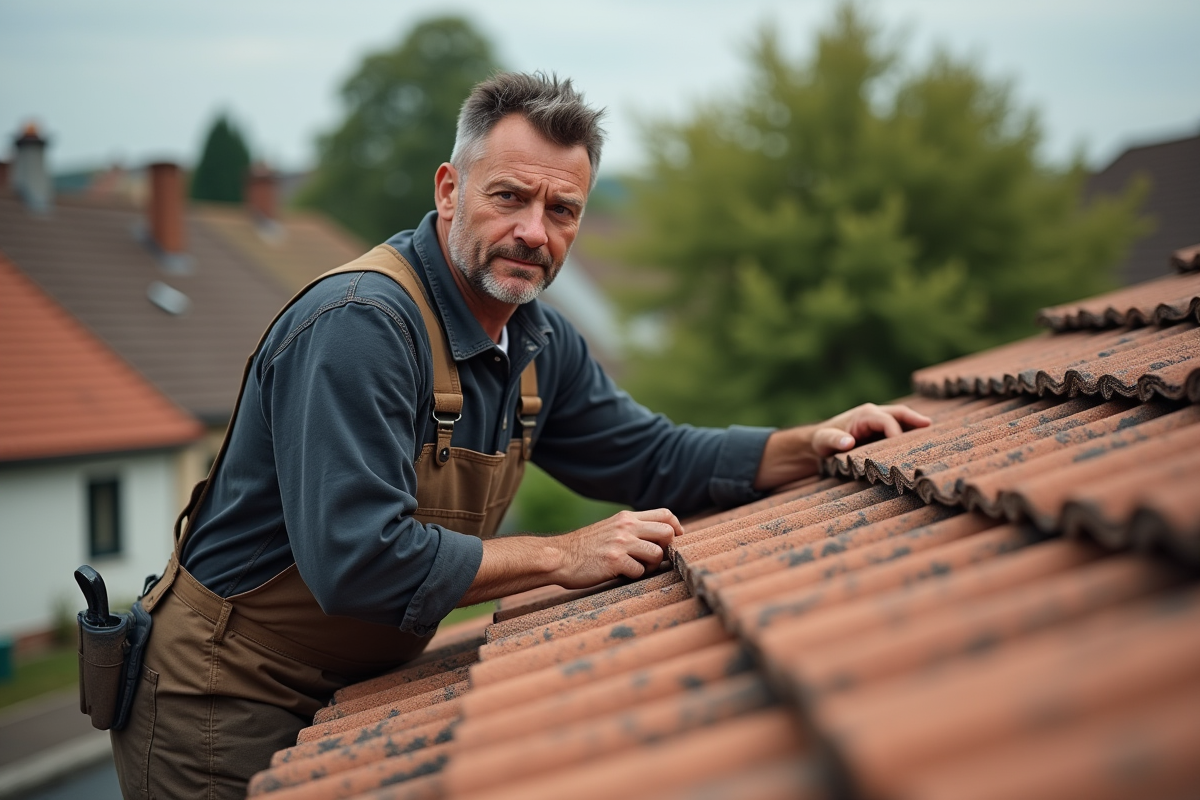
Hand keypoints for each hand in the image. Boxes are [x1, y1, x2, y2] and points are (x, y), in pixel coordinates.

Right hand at [550, 508, 682, 587]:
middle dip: (667, 549)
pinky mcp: (614, 561)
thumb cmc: (585, 547)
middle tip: (655, 559)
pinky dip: (635, 576)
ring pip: (657, 554)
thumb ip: (631, 529)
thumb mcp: (610, 528)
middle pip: (667, 532)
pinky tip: (622, 574)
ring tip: (637, 568)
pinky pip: (640, 571)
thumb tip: (661, 538)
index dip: (677, 528)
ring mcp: (621, 543)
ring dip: (652, 566)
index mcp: (626, 518)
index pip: (665, 514)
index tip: (676, 540)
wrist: (558, 557)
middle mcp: (626, 527)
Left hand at [811, 402, 930, 456]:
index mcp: (864, 415)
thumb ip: (833, 440)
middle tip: (934, 431)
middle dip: (916, 421)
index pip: (886, 420)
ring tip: (935, 440)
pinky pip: (900, 432)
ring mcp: (880, 423)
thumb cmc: (821, 441)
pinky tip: (923, 448)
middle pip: (901, 414)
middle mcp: (875, 415)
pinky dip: (911, 438)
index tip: (903, 450)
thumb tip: (848, 442)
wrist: (820, 443)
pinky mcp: (882, 433)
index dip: (896, 433)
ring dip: (917, 430)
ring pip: (904, 423)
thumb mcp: (823, 441)